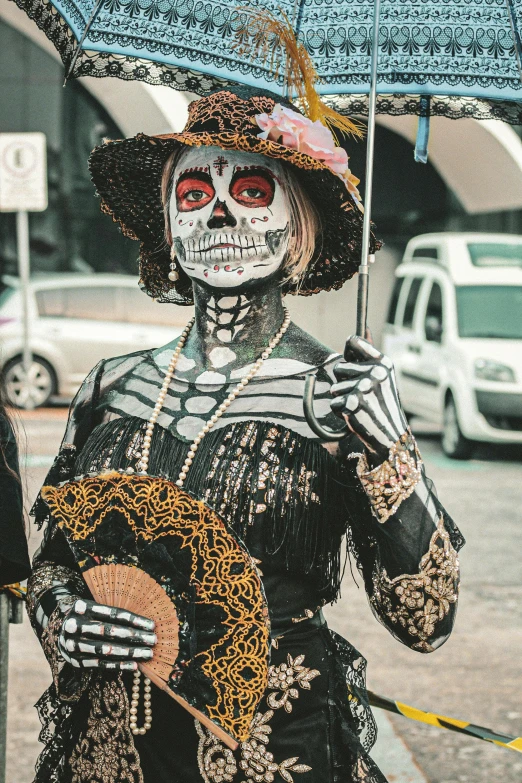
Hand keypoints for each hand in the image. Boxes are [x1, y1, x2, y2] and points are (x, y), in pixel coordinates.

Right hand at [58, 598, 156, 669]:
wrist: (58, 630)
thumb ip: (112, 614)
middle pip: (110, 631)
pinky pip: (101, 664)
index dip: (134, 620)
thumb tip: (144, 623)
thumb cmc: (87, 616)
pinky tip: (134, 665)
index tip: (152, 625)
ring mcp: (74, 644)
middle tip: (153, 640)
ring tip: (147, 654)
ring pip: (106, 649)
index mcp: (83, 607)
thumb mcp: (93, 608)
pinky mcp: (76, 661)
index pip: (113, 614)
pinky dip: (118, 665)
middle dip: (134, 636)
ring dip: (129, 652)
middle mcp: (76, 625)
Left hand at [330, 336, 407, 461]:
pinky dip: (340, 411)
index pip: (353, 341)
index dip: (347, 353)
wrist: (390, 434)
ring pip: (334, 388)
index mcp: (383, 363)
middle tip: (362, 395)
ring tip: (361, 406)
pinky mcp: (353, 403)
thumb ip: (369, 354)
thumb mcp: (383, 375)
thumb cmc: (383, 403)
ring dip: (343, 399)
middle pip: (338, 368)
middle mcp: (375, 372)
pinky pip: (334, 403)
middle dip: (344, 383)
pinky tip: (356, 415)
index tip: (351, 362)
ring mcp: (364, 387)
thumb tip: (364, 327)